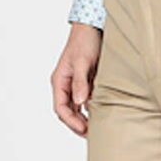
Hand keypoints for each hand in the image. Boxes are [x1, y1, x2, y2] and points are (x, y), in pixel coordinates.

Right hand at [51, 22, 102, 136]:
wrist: (93, 27)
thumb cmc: (85, 41)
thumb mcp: (83, 62)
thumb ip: (81, 82)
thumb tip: (79, 102)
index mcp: (59, 80)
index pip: (60, 108)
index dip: (71, 121)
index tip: (83, 129)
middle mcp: (65, 84)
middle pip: (67, 111)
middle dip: (77, 124)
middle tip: (91, 134)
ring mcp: (75, 83)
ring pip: (76, 107)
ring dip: (84, 118)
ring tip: (96, 127)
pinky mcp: (86, 81)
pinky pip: (86, 99)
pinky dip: (91, 108)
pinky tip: (101, 112)